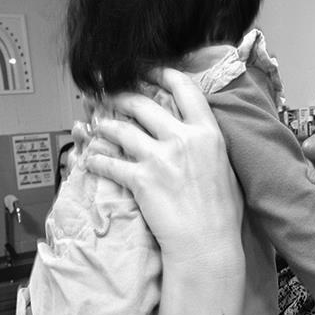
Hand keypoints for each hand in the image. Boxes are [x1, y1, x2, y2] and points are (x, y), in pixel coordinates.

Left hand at [84, 68, 243, 268]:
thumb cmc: (222, 214)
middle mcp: (183, 139)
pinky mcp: (140, 179)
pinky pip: (109, 163)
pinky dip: (96, 160)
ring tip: (97, 124)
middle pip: (144, 103)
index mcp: (208, 133)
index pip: (184, 88)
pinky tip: (89, 159)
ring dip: (104, 125)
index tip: (149, 71)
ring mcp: (159, 158)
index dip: (162, 74)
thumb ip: (209, 144)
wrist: (207, 243)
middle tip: (110, 94)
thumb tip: (199, 134)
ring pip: (121, 129)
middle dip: (122, 95)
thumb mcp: (225, 168)